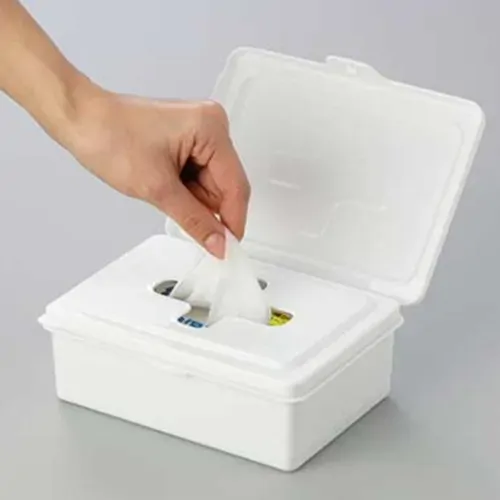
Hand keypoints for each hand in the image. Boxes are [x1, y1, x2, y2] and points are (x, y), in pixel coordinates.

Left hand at [63, 85, 249, 258]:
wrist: (82, 121)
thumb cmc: (109, 137)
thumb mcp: (157, 188)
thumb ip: (195, 220)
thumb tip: (219, 242)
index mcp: (210, 128)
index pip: (236, 186)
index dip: (233, 221)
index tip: (229, 247)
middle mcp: (211, 125)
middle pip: (225, 185)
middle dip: (209, 210)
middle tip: (192, 230)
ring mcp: (201, 132)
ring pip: (212, 184)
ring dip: (194, 200)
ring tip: (163, 194)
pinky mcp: (190, 140)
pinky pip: (200, 176)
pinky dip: (187, 192)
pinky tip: (167, 189)